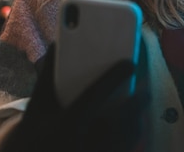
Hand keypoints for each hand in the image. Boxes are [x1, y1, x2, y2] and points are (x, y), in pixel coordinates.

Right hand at [0, 44, 148, 151]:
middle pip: (120, 120)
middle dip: (137, 103)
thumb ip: (47, 73)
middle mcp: (82, 140)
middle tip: (146, 88)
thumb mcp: (38, 102)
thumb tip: (57, 42)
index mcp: (66, 121)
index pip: (94, 95)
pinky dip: (132, 136)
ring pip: (127, 138)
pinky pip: (125, 150)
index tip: (131, 63)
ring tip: (143, 102)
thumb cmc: (37, 127)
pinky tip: (134, 124)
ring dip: (137, 119)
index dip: (114, 77)